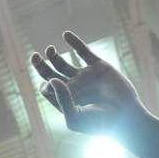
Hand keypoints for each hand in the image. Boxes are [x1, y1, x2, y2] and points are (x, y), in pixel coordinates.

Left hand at [30, 31, 146, 135]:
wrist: (124, 116)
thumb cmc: (98, 123)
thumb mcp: (75, 117)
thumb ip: (62, 100)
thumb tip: (51, 80)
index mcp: (65, 101)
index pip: (47, 89)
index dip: (45, 84)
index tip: (51, 84)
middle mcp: (73, 88)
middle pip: (51, 73)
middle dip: (40, 65)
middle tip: (34, 57)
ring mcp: (85, 77)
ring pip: (63, 63)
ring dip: (53, 55)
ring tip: (49, 50)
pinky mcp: (98, 67)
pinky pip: (83, 51)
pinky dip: (74, 42)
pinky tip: (65, 34)